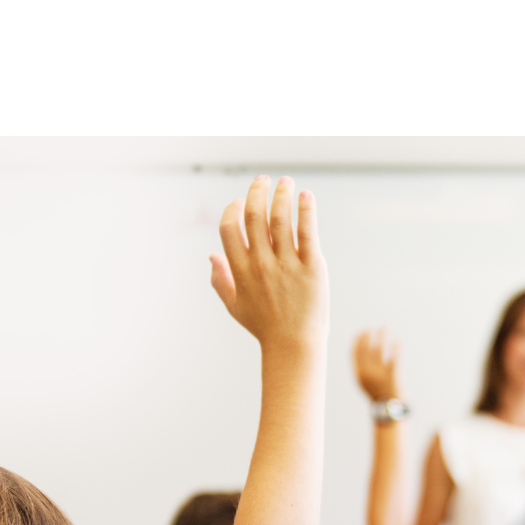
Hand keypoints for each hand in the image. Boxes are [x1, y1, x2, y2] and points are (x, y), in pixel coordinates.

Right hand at [210, 176, 327, 351]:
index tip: (239, 200)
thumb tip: (211, 255)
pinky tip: (306, 196)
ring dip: (282, 194)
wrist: (294, 345)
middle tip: (263, 179)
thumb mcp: (234, 306)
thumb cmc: (264, 327)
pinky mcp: (312, 267)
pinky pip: (308, 232)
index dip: (232, 210)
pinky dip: (306, 210)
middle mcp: (261, 264)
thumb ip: (220, 280)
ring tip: (285, 182)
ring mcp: (287, 264)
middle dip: (257, 192)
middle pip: (254, 216)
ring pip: (281, 219)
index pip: (229, 229)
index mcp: (240, 270)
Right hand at [354, 328, 401, 402]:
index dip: (358, 340)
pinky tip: (397, 340)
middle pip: (366, 349)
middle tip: (374, 327)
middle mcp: (367, 374)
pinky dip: (395, 347)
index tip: (363, 330)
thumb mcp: (365, 381)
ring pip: (379, 350)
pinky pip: (394, 358)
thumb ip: (363, 367)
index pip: (355, 353)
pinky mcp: (393, 376)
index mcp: (359, 375)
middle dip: (369, 335)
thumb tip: (365, 347)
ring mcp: (379, 375)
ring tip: (384, 328)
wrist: (388, 409)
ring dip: (381, 336)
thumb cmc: (377, 392)